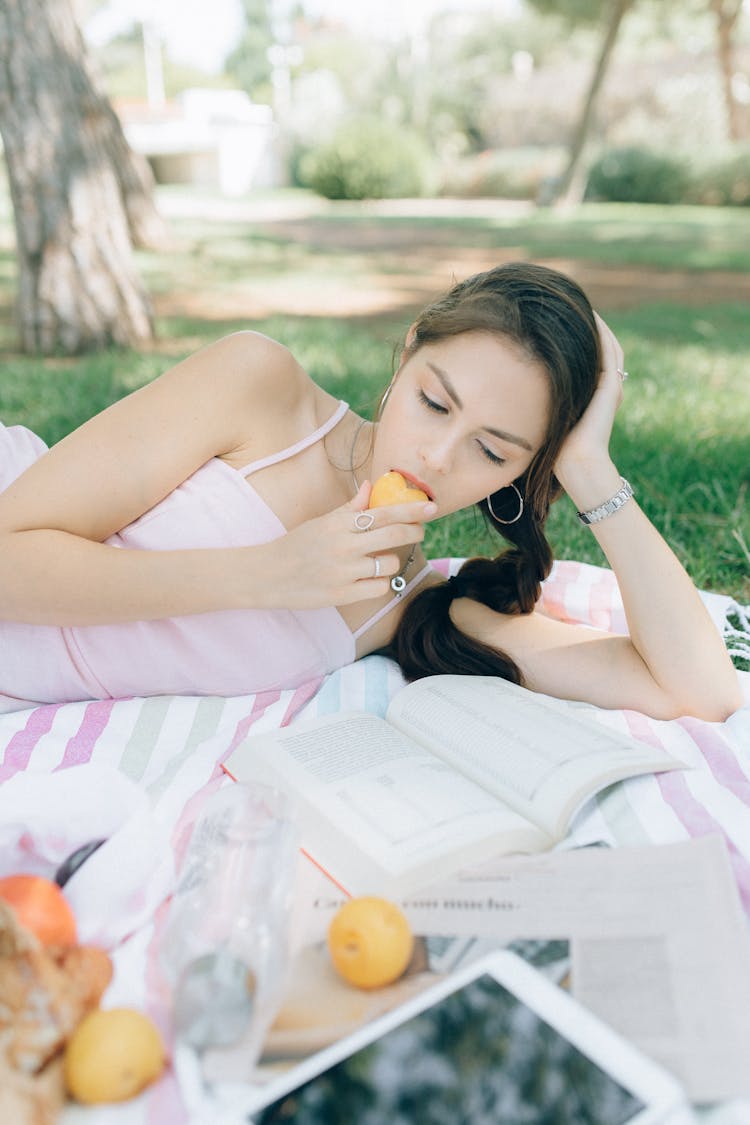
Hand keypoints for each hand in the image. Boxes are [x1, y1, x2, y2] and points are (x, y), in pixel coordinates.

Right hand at [259, 482, 436, 609]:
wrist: (267, 575)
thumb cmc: (296, 546)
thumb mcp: (321, 522)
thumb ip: (349, 508)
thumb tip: (371, 487)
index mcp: (338, 524)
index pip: (384, 512)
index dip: (412, 510)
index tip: (431, 508)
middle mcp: (343, 545)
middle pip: (393, 535)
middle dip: (414, 531)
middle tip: (420, 531)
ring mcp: (344, 571)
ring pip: (389, 563)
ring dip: (391, 561)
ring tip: (380, 560)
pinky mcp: (342, 595)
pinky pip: (379, 587)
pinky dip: (379, 582)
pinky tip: (369, 579)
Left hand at [554, 312, 625, 484]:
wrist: (577, 465)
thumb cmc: (556, 451)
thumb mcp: (547, 419)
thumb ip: (541, 403)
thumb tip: (512, 391)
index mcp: (594, 395)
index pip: (591, 357)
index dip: (579, 338)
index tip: (561, 319)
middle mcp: (607, 389)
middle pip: (603, 346)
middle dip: (589, 325)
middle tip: (572, 304)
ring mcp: (611, 387)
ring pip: (608, 344)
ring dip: (596, 323)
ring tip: (580, 303)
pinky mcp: (610, 387)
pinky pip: (608, 351)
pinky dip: (600, 332)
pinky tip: (588, 316)